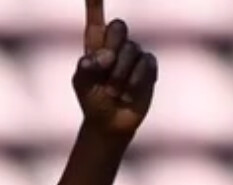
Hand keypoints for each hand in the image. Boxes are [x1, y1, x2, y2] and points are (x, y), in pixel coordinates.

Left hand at [74, 4, 156, 138]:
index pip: (96, 18)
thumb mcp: (83, 85)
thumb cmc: (93, 102)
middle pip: (119, 26)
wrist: (110, 124)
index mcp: (96, 45)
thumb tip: (103, 56)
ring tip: (114, 91)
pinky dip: (135, 81)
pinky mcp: (148, 66)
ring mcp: (134, 54)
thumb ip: (87, 68)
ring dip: (120, 75)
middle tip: (105, 69)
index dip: (95, 2)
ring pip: (132, 50)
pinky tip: (129, 93)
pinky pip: (146, 64)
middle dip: (112, 46)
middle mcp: (116, 45)